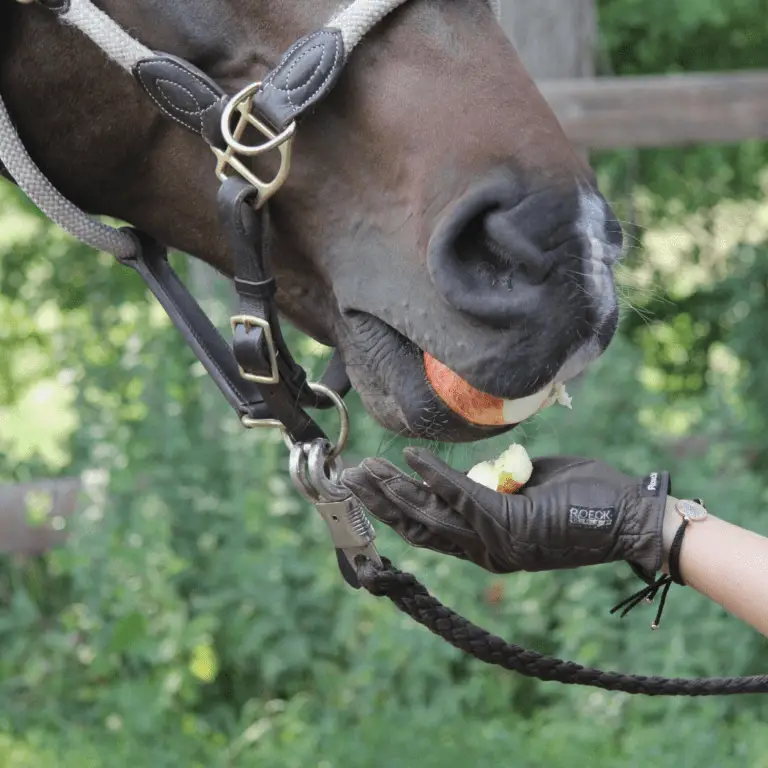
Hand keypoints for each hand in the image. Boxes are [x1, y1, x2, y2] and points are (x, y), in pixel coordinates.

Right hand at [342, 448, 669, 576]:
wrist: (633, 518)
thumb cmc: (591, 499)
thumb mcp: (534, 487)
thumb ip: (499, 481)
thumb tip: (476, 469)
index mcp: (492, 544)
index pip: (432, 529)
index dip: (398, 508)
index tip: (374, 484)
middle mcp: (487, 550)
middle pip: (419, 526)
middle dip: (381, 502)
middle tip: (352, 477)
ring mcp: (495, 540)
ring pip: (429, 515)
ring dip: (394, 489)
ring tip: (367, 469)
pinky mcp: (508, 522)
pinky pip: (459, 493)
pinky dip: (432, 473)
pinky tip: (408, 457)